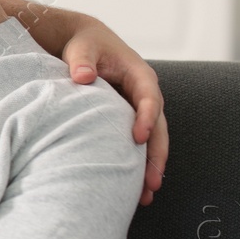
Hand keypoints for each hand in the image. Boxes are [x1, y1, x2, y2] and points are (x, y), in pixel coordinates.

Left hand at [59, 17, 166, 204]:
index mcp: (139, 74)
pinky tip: (135, 188)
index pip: (149, 98)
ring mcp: (140, 109)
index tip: (138, 137)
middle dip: (156, 155)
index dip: (146, 117)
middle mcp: (145, 94)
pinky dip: (139, 163)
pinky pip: (140, 143)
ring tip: (147, 195)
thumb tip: (81, 76)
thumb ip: (82, 61)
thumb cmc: (85, 45)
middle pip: (158, 127)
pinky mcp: (130, 119)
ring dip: (151, 167)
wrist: (85, 43)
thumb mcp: (82, 48)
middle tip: (152, 182)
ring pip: (153, 140)